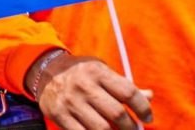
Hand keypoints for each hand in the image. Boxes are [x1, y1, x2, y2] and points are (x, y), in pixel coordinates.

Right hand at [32, 52, 152, 129]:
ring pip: (102, 129)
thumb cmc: (81, 74)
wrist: (46, 72)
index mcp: (97, 72)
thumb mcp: (101, 72)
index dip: (142, 108)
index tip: (148, 118)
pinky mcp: (60, 115)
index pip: (128, 91)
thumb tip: (149, 96)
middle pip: (117, 113)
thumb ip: (123, 86)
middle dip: (131, 127)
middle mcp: (84, 85)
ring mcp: (71, 102)